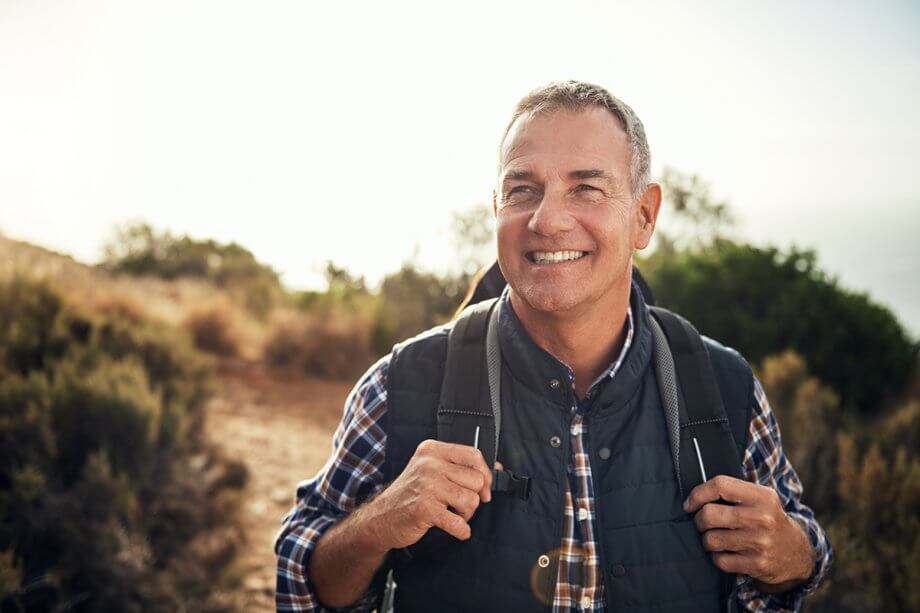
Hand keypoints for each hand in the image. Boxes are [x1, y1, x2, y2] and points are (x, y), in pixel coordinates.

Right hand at [362, 439, 493, 551]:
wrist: (380, 518)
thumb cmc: (411, 493)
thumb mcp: (432, 470)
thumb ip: (462, 467)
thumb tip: (498, 468)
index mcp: (432, 450)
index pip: (473, 455)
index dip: (485, 474)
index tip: (484, 488)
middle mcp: (429, 464)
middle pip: (475, 480)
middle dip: (474, 497)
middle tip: (459, 505)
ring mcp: (426, 485)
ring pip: (471, 500)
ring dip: (467, 514)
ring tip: (453, 514)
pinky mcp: (424, 508)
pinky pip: (459, 522)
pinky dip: (461, 530)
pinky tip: (456, 530)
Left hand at [683, 475, 814, 589]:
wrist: (798, 553)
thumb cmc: (768, 520)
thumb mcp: (760, 498)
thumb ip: (733, 492)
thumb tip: (693, 496)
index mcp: (762, 496)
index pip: (720, 485)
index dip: (698, 494)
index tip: (690, 504)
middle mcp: (762, 518)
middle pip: (709, 514)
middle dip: (698, 520)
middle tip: (703, 523)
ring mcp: (760, 542)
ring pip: (710, 540)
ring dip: (706, 540)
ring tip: (715, 538)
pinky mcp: (757, 564)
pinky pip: (720, 561)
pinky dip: (716, 557)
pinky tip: (724, 553)